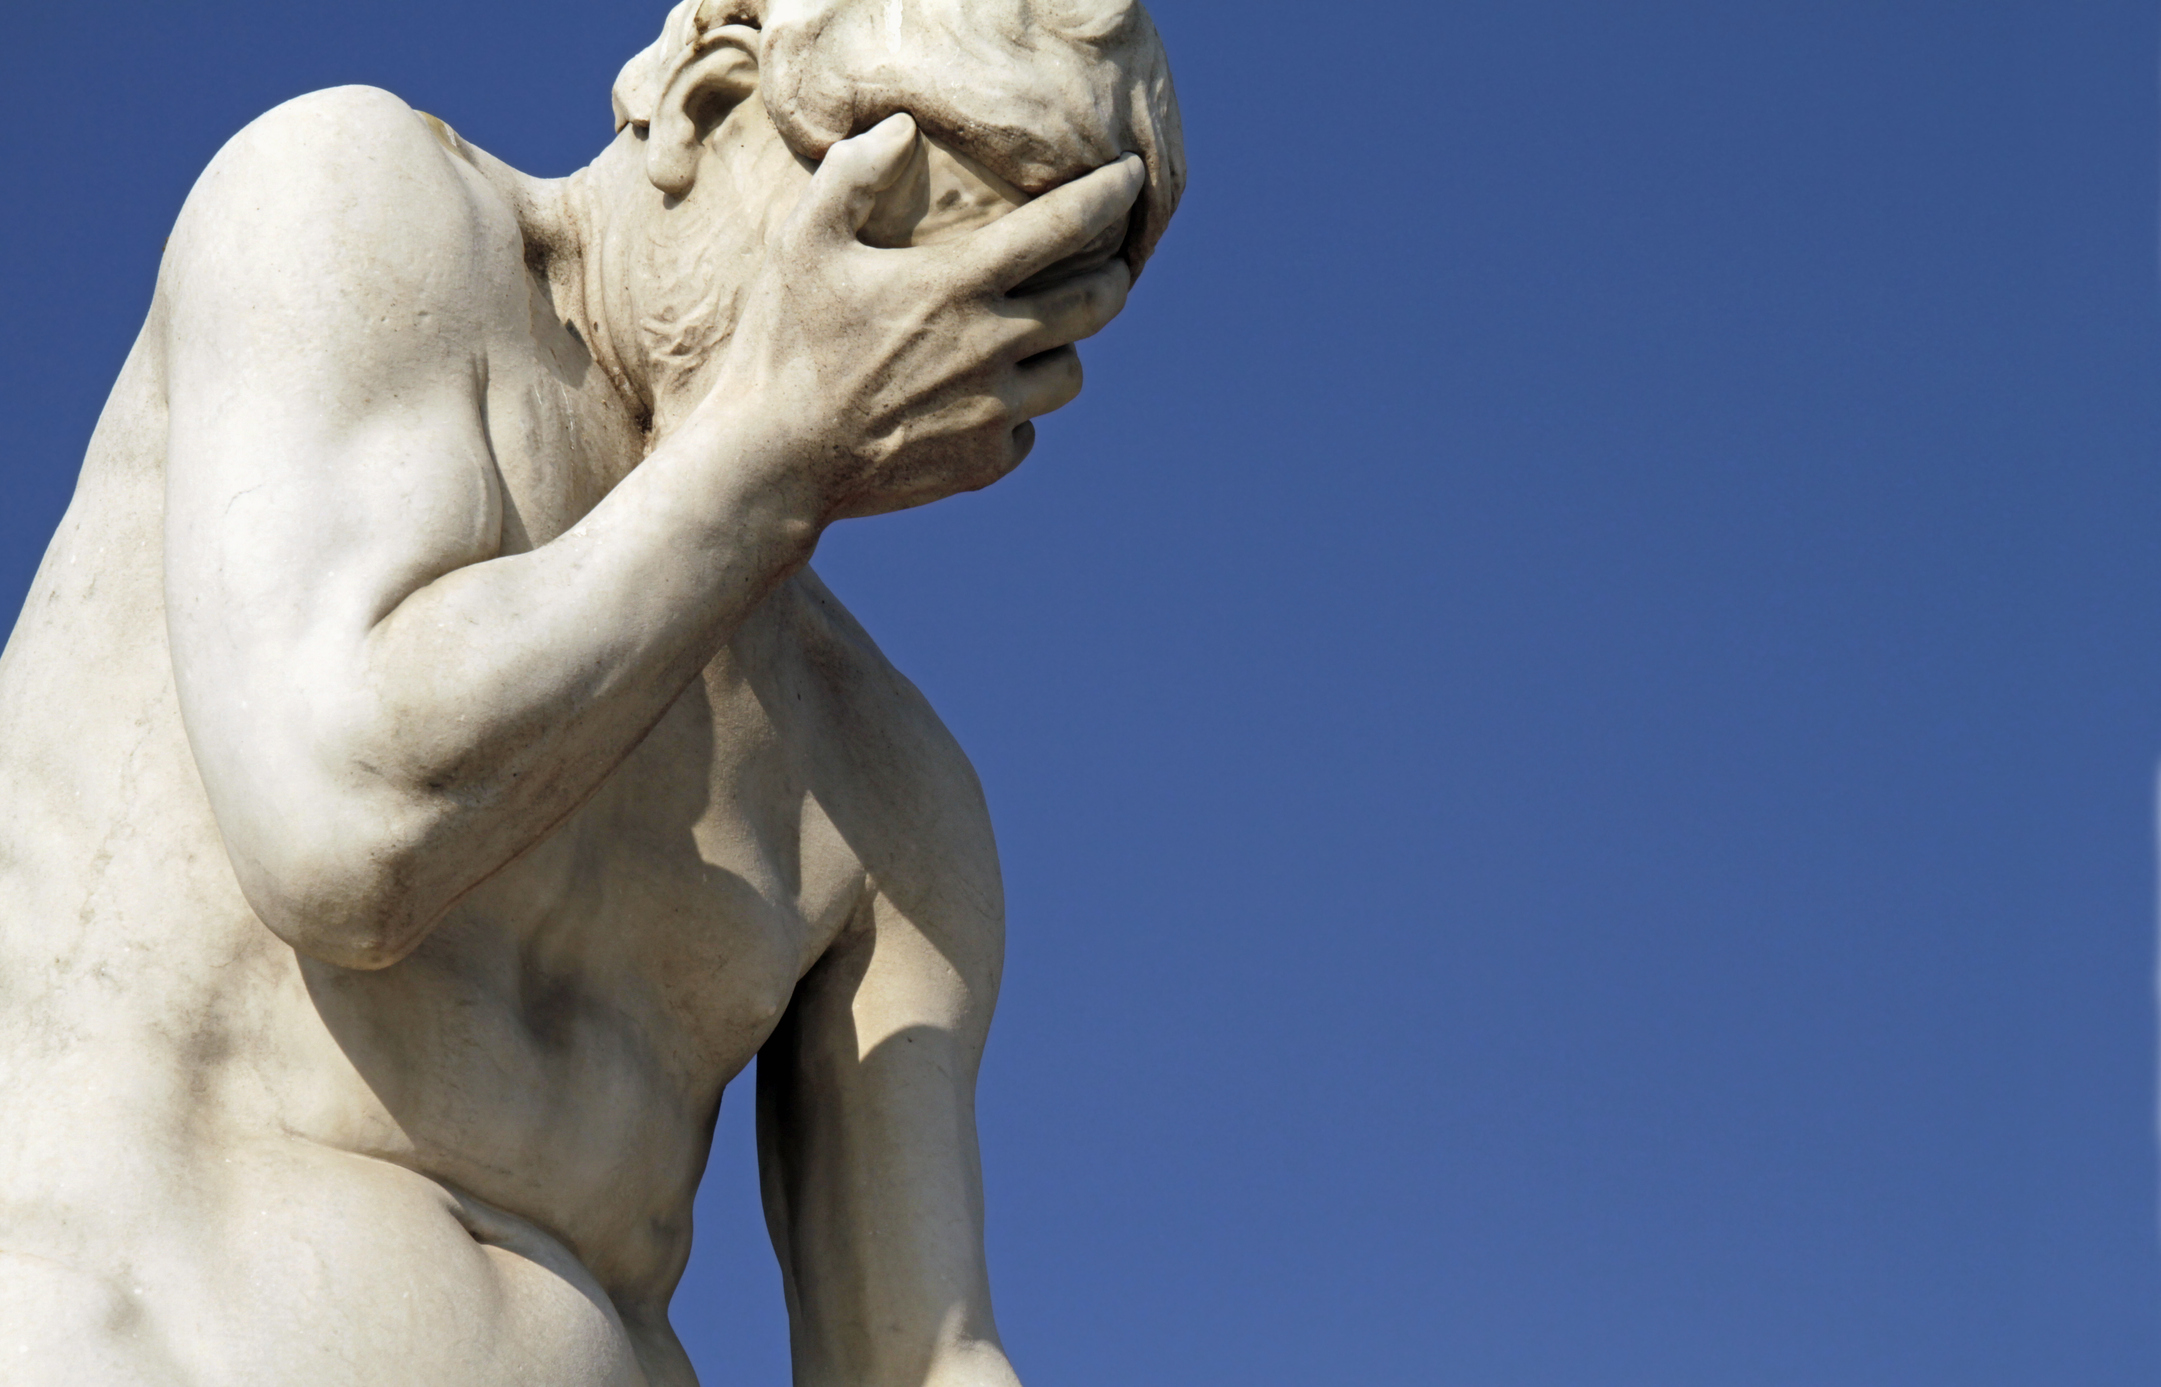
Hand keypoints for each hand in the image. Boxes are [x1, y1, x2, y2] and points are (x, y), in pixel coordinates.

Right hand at [705, 113, 1144, 522]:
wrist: (775, 464)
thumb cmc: (784, 346)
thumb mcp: (802, 244)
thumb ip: (851, 175)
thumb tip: (902, 129)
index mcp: (957, 285)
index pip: (1064, 227)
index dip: (1110, 196)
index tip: (1134, 178)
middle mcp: (991, 348)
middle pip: (1097, 304)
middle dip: (1114, 277)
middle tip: (1109, 266)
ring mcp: (993, 412)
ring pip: (1071, 374)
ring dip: (1062, 351)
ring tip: (1037, 341)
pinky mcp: (985, 465)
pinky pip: (1029, 431)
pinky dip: (1017, 416)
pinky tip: (982, 404)